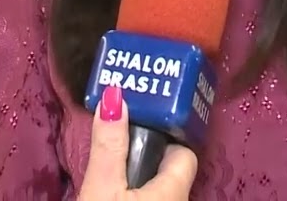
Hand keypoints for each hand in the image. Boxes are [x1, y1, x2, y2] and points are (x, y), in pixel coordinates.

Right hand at [77, 86, 196, 200]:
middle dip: (144, 149)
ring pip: (155, 184)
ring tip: (109, 155)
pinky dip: (131, 188)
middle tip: (115, 133)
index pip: (184, 150)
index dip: (163, 134)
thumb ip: (109, 146)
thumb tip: (115, 95)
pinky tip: (109, 186)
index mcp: (176, 189)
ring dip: (136, 170)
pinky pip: (146, 197)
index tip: (137, 122)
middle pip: (167, 166)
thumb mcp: (102, 189)